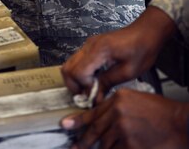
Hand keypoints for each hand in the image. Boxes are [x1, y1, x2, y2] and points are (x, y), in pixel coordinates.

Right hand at [61, 6, 176, 98]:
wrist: (146, 33)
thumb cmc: (141, 50)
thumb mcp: (128, 71)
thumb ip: (108, 83)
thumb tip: (95, 98)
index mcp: (99, 50)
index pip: (78, 72)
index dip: (84, 88)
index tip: (95, 96)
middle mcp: (89, 45)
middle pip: (68, 68)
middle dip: (74, 85)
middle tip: (88, 96)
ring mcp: (88, 44)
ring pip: (70, 64)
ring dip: (76, 80)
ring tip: (90, 90)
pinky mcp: (91, 46)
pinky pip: (77, 61)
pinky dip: (80, 73)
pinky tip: (94, 80)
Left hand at [61, 88, 188, 148]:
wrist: (177, 123)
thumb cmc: (160, 112)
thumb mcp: (134, 99)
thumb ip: (115, 106)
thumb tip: (100, 116)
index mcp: (118, 99)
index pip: (93, 112)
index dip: (77, 121)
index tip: (66, 125)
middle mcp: (117, 113)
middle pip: (95, 130)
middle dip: (83, 141)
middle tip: (74, 146)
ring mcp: (123, 130)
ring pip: (105, 144)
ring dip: (103, 148)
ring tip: (101, 148)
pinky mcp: (130, 145)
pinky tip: (119, 148)